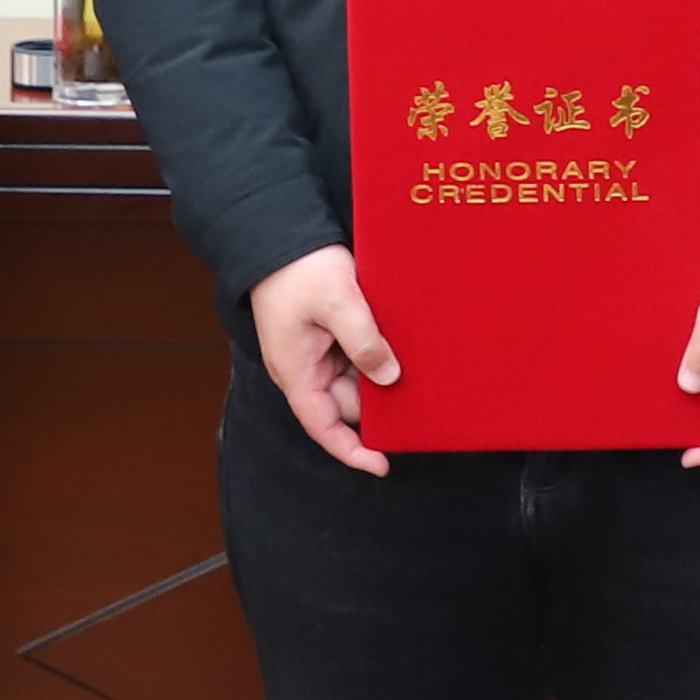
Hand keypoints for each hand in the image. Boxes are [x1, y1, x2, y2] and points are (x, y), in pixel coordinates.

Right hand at [248, 247, 400, 473]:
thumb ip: (363, 342)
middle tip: (418, 394)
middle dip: (379, 402)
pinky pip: (356, 357)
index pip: (323, 426)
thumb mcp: (337, 302)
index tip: (383, 465)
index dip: (352, 450)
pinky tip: (398, 345)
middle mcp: (305, 369)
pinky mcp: (328, 337)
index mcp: (296, 371)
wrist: (281, 234)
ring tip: (412, 361)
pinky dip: (376, 355)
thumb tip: (389, 378)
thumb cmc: (299, 269)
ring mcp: (316, 354)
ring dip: (379, 374)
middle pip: (348, 403)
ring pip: (356, 380)